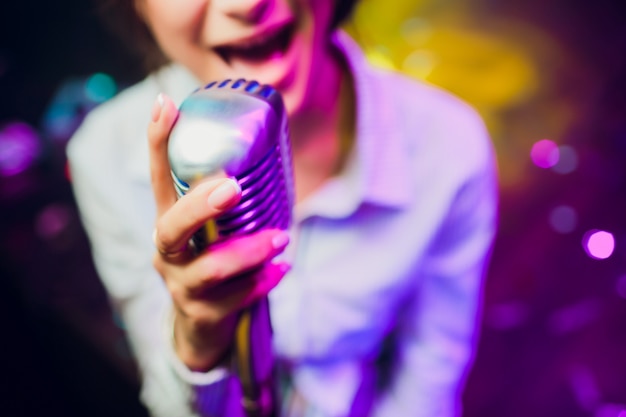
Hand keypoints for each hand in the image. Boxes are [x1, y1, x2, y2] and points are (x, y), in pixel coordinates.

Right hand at [147, 93, 289, 370]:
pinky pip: (236, 298)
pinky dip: (264, 282)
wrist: (202, 328)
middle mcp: (168, 252)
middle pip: (171, 226)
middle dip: (200, 206)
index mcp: (169, 222)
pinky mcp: (203, 314)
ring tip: (282, 237)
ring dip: (249, 250)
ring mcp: (182, 285)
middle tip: (233, 187)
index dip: (158, 143)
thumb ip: (228, 202)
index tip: (165, 104)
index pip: (158, 178)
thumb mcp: (211, 233)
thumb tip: (272, 148)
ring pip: (210, 268)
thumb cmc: (212, 264)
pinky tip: (284, 269)